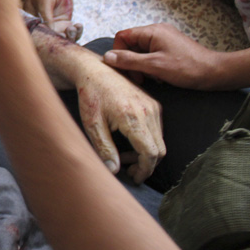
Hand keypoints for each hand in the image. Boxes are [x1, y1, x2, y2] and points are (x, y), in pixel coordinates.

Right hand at [25, 0, 82, 41]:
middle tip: (69, 30)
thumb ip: (46, 17)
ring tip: (73, 26)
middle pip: (51, 40)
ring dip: (71, 36)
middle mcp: (42, 27)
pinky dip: (77, 32)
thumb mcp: (44, 2)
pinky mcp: (64, 24)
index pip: (38, 37)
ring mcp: (54, 26)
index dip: (47, 40)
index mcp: (32, 23)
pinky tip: (78, 25)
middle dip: (61, 39)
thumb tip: (50, 32)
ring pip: (63, 39)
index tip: (57, 37)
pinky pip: (71, 33)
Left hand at [74, 60, 164, 183]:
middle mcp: (148, 111)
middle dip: (146, 164)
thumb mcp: (92, 124)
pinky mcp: (153, 103)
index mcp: (132, 117)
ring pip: (160, 141)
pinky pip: (157, 130)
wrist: (93, 70)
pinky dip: (148, 141)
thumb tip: (114, 171)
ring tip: (124, 156)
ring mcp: (153, 106)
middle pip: (159, 149)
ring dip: (146, 153)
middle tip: (127, 170)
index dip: (144, 170)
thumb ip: (104, 148)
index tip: (134, 178)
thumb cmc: (89, 96)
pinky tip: (129, 142)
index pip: (150, 153)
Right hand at [103, 23, 222, 89]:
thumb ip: (129, 60)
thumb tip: (107, 57)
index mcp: (152, 31)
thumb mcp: (155, 66)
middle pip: (131, 44)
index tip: (124, 69)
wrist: (215, 73)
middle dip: (131, 62)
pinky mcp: (170, 48)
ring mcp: (164, 39)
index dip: (119, 52)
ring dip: (142, 66)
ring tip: (152, 78)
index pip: (123, 36)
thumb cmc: (188, 68)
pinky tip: (159, 76)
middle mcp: (157, 32)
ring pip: (141, 51)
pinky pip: (151, 55)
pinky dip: (151, 66)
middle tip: (139, 78)